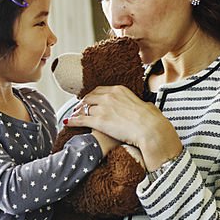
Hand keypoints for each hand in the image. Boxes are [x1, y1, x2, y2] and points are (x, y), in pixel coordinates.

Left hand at [65, 85, 182, 169]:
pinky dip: (73, 121)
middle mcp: (109, 96)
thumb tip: (147, 106)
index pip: (99, 90)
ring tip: (73, 116)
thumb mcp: (147, 106)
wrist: (150, 129)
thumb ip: (142, 104)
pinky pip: (81, 119)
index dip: (92, 96)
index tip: (89, 99)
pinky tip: (68, 122)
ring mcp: (103, 108)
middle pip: (89, 97)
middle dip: (82, 103)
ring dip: (77, 112)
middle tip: (78, 108)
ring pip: (84, 108)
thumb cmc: (151, 120)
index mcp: (119, 90)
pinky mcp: (99, 121)